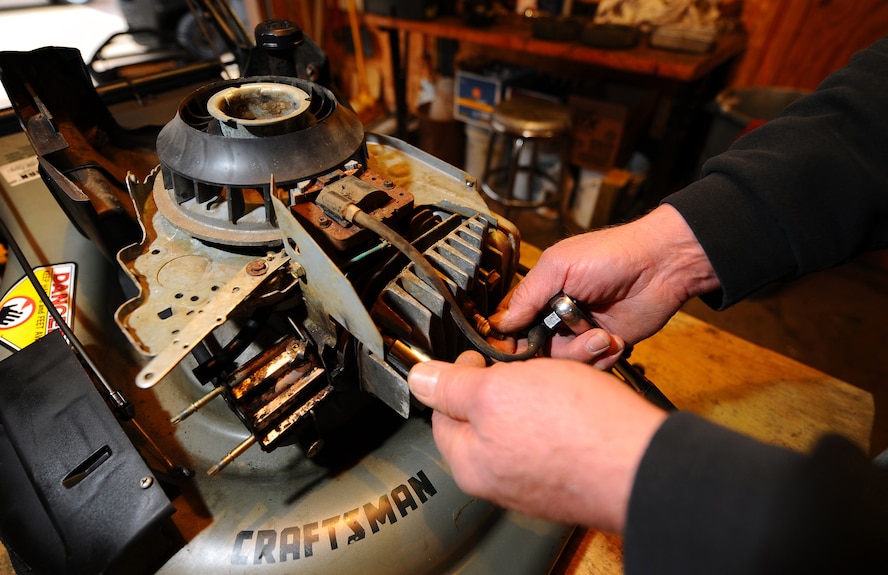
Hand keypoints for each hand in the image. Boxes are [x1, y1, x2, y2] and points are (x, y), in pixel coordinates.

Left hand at [408, 351, 667, 532]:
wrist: (645, 464)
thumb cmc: (575, 431)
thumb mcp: (496, 392)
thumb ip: (452, 386)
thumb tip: (419, 379)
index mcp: (471, 463)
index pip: (442, 412)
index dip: (458, 375)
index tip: (481, 356)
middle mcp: (500, 479)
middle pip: (486, 416)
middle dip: (505, 380)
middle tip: (527, 362)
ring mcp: (537, 479)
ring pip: (525, 420)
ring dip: (539, 389)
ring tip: (562, 374)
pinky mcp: (571, 475)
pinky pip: (557, 433)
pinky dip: (566, 408)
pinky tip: (583, 397)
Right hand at [492, 205, 719, 364]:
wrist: (660, 267)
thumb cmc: (609, 256)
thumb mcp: (559, 266)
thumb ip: (527, 294)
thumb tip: (500, 324)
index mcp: (539, 293)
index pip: (510, 324)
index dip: (508, 340)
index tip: (512, 349)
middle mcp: (555, 316)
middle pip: (533, 351)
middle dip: (550, 349)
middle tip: (567, 336)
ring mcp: (579, 333)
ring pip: (562, 363)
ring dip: (582, 352)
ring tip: (601, 335)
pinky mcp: (603, 346)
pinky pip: (591, 367)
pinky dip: (602, 358)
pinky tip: (613, 339)